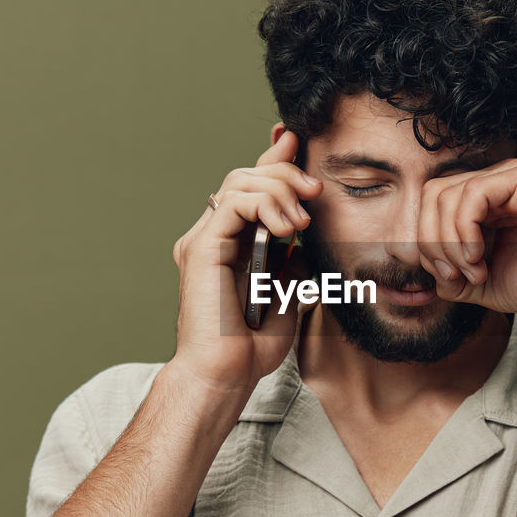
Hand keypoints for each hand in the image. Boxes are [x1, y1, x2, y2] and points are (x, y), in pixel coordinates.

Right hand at [168, 130, 322, 395]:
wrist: (227, 373)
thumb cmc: (252, 345)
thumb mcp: (287, 291)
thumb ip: (291, 257)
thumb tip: (305, 231)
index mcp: (230, 243)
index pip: (250, 189)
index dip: (275, 163)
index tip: (298, 143)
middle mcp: (213, 236)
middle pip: (245, 177)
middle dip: (285, 173)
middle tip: (314, 190)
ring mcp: (204, 239)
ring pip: (239, 182)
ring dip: (279, 190)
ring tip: (302, 221)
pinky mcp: (202, 247)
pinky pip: (233, 202)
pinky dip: (265, 204)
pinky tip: (286, 228)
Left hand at [416, 158, 516, 320]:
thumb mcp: (481, 284)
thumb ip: (448, 273)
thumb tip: (417, 265)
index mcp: (484, 202)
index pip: (430, 204)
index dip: (425, 242)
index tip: (447, 279)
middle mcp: (495, 182)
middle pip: (430, 195)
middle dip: (431, 242)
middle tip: (455, 276)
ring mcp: (511, 177)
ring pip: (445, 194)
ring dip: (448, 241)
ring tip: (474, 271)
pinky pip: (472, 194)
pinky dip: (463, 230)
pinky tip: (478, 257)